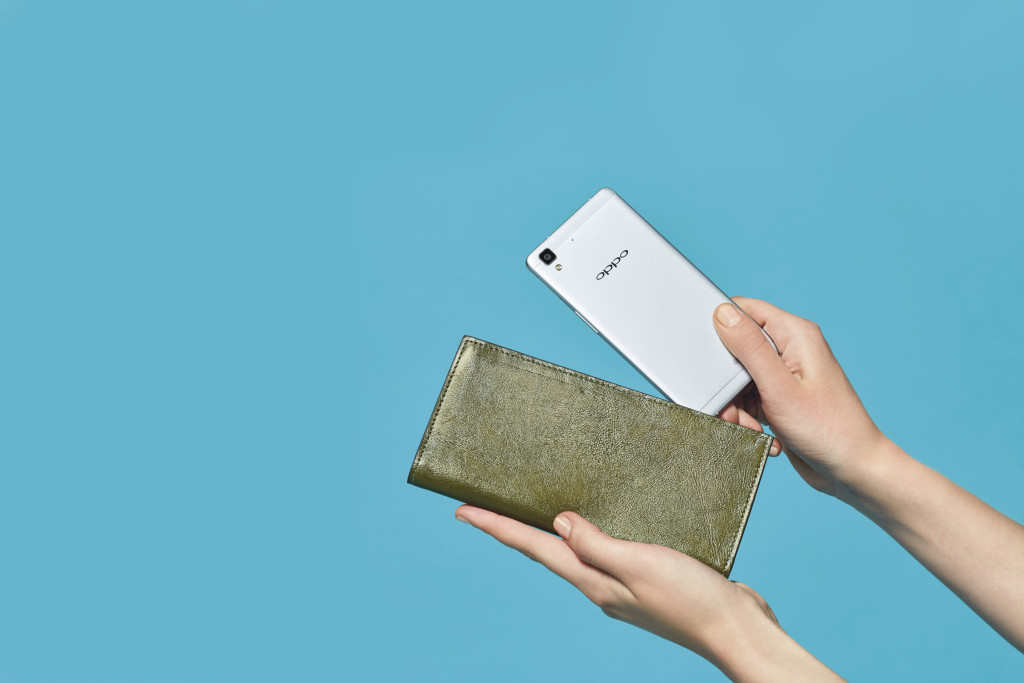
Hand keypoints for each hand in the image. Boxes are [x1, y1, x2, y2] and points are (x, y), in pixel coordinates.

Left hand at [455, 505, 840, 680]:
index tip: (463, 510)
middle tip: (487, 504)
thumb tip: (558, 523)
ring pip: (577, 550)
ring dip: (551, 529)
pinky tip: (601, 521)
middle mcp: (601, 585)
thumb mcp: (638, 564)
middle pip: (546, 550)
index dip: (497, 526)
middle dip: (514, 527)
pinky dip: (595, 532)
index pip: (534, 548)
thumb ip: (596, 544)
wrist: (738, 629)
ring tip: (532, 508)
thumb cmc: (693, 601)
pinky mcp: (647, 579)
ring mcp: (623, 584)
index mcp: (593, 582)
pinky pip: (609, 549)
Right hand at [713, 298, 885, 496]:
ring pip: (738, 379)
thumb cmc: (828, 430)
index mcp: (796, 334)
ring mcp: (786, 375)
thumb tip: (723, 313)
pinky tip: (763, 433)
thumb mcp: (779, 387)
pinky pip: (748, 399)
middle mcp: (791, 349)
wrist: (851, 471)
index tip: (712, 357)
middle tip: (734, 407)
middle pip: (736, 350)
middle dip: (727, 383)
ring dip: (736, 406)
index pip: (744, 310)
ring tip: (751, 426)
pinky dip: (747, 417)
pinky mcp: (780, 397)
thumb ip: (750, 348)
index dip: (721, 328)